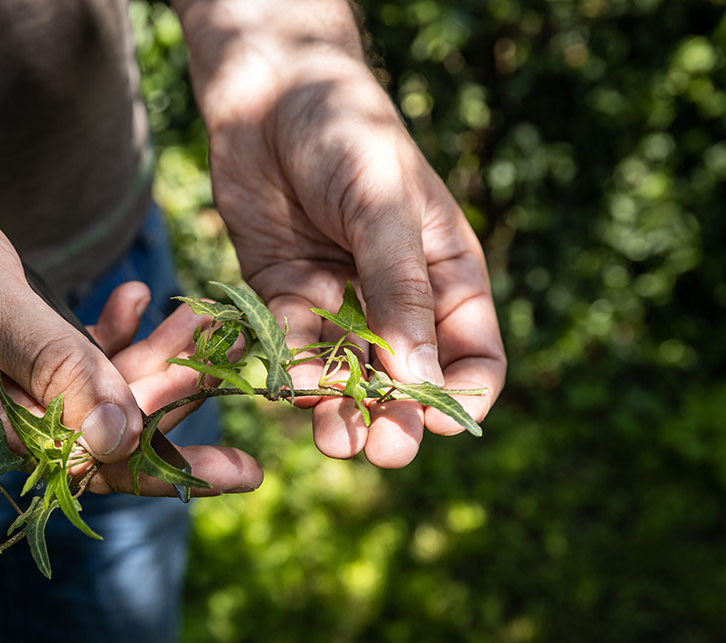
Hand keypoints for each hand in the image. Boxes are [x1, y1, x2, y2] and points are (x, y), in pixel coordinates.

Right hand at [0, 173, 251, 498]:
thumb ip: (55, 369)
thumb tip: (122, 439)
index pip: (93, 470)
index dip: (171, 463)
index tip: (243, 470)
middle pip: (107, 434)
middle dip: (174, 393)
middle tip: (240, 355)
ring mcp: (5, 397)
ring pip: (100, 394)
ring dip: (153, 356)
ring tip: (202, 316)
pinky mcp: (15, 365)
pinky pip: (77, 364)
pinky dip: (110, 334)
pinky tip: (136, 296)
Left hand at [178, 4, 505, 467]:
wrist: (267, 95)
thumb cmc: (346, 132)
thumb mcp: (385, 206)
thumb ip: (401, 291)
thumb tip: (423, 380)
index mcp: (444, 276)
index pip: (472, 355)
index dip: (462, 396)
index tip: (440, 424)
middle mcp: (394, 298)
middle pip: (403, 378)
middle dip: (393, 417)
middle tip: (378, 451)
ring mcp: (337, 301)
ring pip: (343, 374)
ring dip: (336, 406)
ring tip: (329, 435)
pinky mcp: (283, 296)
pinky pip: (286, 347)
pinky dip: (282, 366)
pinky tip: (275, 377)